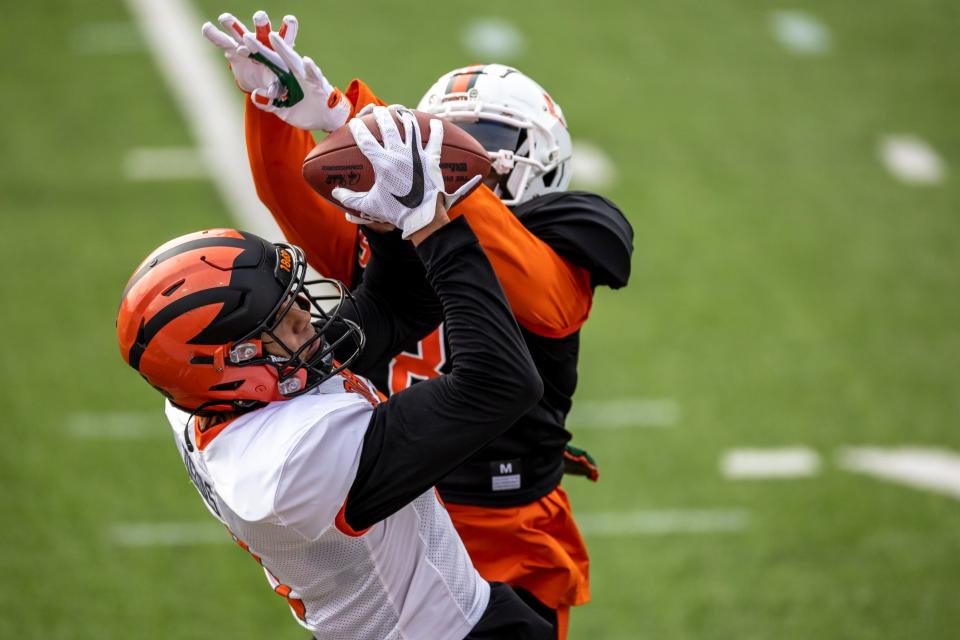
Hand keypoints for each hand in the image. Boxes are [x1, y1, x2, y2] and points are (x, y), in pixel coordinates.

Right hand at [201, 11, 295, 99]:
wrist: (264, 87)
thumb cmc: (278, 86)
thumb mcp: (279, 91)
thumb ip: (273, 93)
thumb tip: (262, 96)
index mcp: (281, 50)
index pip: (286, 38)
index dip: (283, 33)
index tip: (273, 35)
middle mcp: (264, 42)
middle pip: (263, 31)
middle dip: (261, 24)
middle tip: (259, 18)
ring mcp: (246, 44)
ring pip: (240, 32)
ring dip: (234, 25)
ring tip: (225, 19)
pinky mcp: (232, 50)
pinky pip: (222, 42)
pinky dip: (214, 36)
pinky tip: (206, 28)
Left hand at [242, 30, 351, 131]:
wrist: (326, 120)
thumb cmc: (304, 111)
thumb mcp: (282, 110)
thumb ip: (268, 103)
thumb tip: (255, 93)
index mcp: (283, 78)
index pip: (265, 65)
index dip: (253, 57)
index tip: (238, 50)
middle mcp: (293, 73)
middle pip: (275, 58)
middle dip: (262, 48)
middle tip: (247, 37)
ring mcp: (306, 77)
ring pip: (293, 61)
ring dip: (284, 50)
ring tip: (273, 37)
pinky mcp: (319, 85)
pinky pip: (315, 76)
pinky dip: (311, 69)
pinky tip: (307, 61)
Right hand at [332, 107, 480, 238]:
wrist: (421, 218)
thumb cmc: (396, 212)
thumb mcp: (370, 205)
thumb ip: (350, 198)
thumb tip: (336, 192)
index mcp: (382, 163)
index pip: (365, 140)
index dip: (358, 129)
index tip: (354, 123)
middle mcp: (399, 154)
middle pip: (388, 126)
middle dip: (381, 115)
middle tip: (378, 111)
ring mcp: (417, 155)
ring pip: (411, 127)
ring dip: (405, 116)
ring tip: (401, 111)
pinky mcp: (432, 160)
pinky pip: (436, 140)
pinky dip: (436, 130)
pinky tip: (435, 122)